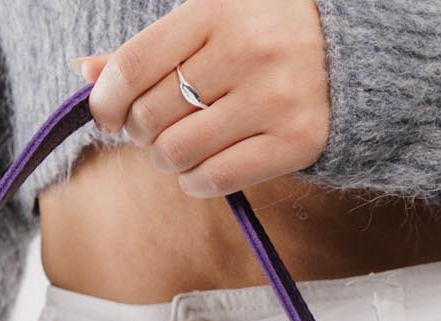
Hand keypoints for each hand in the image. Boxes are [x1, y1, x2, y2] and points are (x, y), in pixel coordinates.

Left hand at [73, 0, 328, 197]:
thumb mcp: (210, 22)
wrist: (354, 52)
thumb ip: (149, 50)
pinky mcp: (295, 141)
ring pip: (178, 154)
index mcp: (217, 9)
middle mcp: (245, 50)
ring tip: (183, 146)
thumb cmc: (266, 36)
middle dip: (141, 133)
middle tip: (158, 129)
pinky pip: (214, 179)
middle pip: (150, 117)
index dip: (105, 101)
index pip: (133, 66)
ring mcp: (273, 97)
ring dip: (167, 160)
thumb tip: (86, 73)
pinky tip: (204, 166)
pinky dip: (196, 182)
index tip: (107, 115)